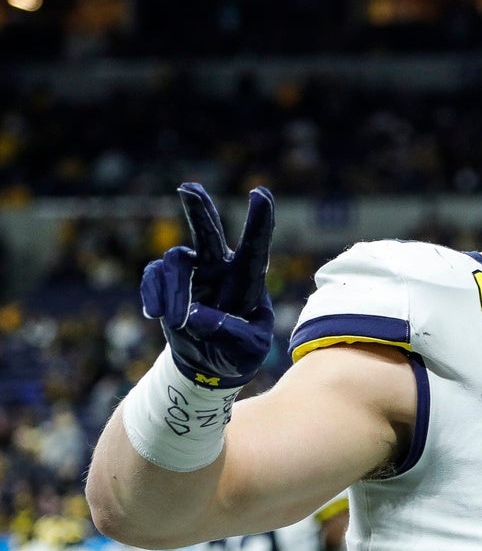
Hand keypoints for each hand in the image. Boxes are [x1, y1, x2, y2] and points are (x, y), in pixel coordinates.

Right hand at [140, 183, 275, 388]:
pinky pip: (153, 275)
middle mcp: (220, 269)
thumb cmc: (238, 353)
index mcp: (248, 280)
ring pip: (175, 261)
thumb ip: (229, 334)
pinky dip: (152, 294)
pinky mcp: (168, 282)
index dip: (260, 220)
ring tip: (177, 321)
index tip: (261, 193)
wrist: (209, 363)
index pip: (256, 247)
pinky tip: (155, 314)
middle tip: (188, 187)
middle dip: (199, 209)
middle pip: (208, 232)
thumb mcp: (248, 350)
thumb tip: (194, 316)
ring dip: (173, 291)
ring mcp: (193, 273)